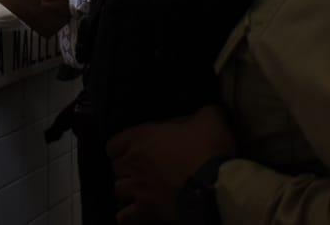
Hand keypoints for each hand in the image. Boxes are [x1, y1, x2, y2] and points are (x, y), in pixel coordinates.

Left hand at [107, 105, 235, 223]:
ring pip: (118, 190)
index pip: (113, 144)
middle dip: (125, 169)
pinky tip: (135, 213)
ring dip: (127, 190)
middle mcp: (133, 162)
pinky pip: (126, 217)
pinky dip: (128, 216)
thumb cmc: (208, 146)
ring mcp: (138, 188)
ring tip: (138, 190)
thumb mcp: (209, 117)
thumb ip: (200, 113)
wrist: (216, 182)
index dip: (121, 147)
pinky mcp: (147, 210)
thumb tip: (204, 114)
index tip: (132, 149)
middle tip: (140, 170)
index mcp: (141, 137)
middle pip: (115, 168)